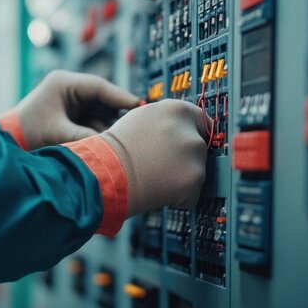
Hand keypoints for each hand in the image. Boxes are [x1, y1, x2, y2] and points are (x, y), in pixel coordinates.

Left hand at [3, 70, 140, 149]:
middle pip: (103, 97)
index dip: (121, 96)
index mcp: (63, 83)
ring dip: (108, 123)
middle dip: (117, 112)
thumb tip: (110, 143)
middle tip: (135, 123)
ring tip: (119, 137)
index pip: (99, 87)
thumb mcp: (59, 134)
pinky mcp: (71, 111)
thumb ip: (86, 136)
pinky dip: (99, 128)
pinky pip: (93, 117)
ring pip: (100, 109)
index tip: (139, 105)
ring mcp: (70, 99)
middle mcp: (69, 88)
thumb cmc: (29, 133)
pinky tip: (106, 139)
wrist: (11, 140)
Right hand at [100, 99, 209, 215]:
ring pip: (196, 170)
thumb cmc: (116, 149)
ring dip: (180, 177)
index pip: (201, 120)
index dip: (192, 133)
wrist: (106, 174)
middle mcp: (190, 131)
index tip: (185, 143)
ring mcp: (194, 156)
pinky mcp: (193, 180)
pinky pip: (191, 193)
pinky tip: (157, 190)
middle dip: (184, 158)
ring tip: (154, 176)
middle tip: (159, 163)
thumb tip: (178, 126)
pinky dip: (178, 197)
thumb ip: (166, 120)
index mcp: (177, 110)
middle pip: (199, 147)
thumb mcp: (142, 119)